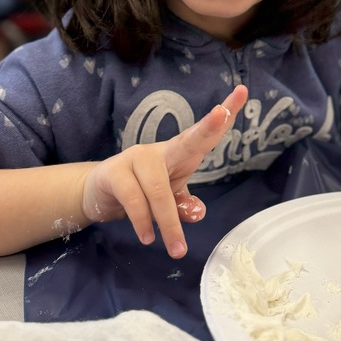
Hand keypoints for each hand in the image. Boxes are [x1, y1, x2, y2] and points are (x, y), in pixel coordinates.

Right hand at [81, 84, 247, 257]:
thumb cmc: (141, 191)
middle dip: (208, 127)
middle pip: (188, 139)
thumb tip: (198, 212)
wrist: (98, 193)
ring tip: (176, 249)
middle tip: (223, 114)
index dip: (224, 115)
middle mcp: (160, 150)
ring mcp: (135, 158)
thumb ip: (185, 205)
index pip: (204, 134)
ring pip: (158, 190)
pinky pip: (133, 199)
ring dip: (169, 223)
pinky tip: (148, 237)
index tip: (242, 92)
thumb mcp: (169, 198)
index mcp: (179, 154)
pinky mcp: (114, 173)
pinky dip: (143, 221)